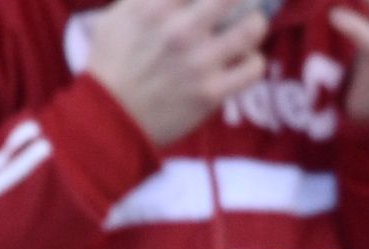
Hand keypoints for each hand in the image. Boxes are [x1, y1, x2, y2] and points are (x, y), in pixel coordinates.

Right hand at [86, 0, 268, 149]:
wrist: (112, 117)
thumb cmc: (113, 63)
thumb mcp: (118, 16)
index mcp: (154, 7)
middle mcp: (179, 31)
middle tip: (241, 1)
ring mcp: (198, 62)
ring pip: (249, 30)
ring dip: (255, 24)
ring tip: (252, 25)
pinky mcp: (212, 92)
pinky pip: (252, 69)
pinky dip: (254, 61)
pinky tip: (246, 60)